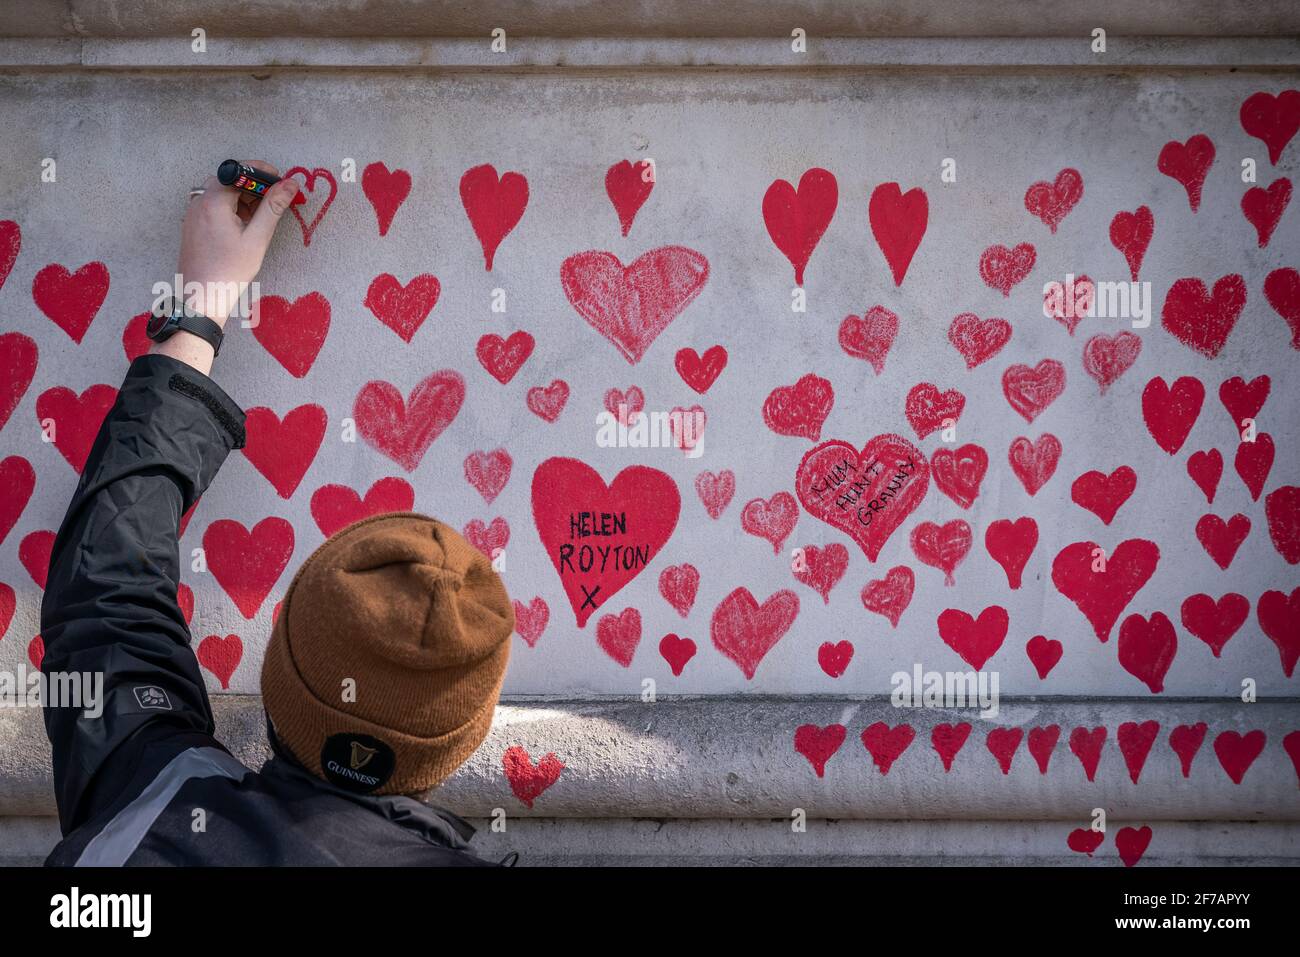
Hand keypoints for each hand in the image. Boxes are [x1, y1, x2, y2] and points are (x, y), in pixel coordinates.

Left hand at [177, 159, 299, 324]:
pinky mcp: (194, 224)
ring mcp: (194, 213)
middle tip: (275, 203)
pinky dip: (233, 209)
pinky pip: (215, 206)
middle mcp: (199, 202)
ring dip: (244, 199)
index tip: (282, 183)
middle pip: (230, 180)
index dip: (262, 173)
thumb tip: (290, 184)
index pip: (239, 171)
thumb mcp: (257, 238)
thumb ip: (273, 208)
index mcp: (213, 201)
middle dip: (255, 186)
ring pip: (222, 193)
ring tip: (261, 220)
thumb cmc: (230, 271)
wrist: (202, 297)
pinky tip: (245, 228)